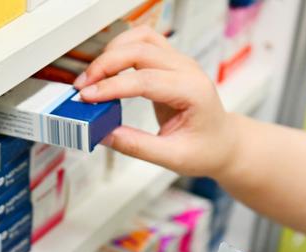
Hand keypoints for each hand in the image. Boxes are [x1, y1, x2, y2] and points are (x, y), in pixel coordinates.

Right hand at [74, 26, 238, 177]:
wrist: (223, 142)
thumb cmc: (205, 149)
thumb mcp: (172, 157)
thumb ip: (137, 146)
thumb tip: (104, 134)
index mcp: (193, 92)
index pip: (145, 80)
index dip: (112, 87)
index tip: (87, 98)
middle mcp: (187, 70)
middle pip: (140, 50)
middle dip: (105, 65)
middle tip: (82, 88)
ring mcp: (179, 62)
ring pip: (141, 38)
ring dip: (112, 52)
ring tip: (92, 77)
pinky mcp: (169, 63)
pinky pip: (144, 42)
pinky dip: (121, 49)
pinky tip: (107, 68)